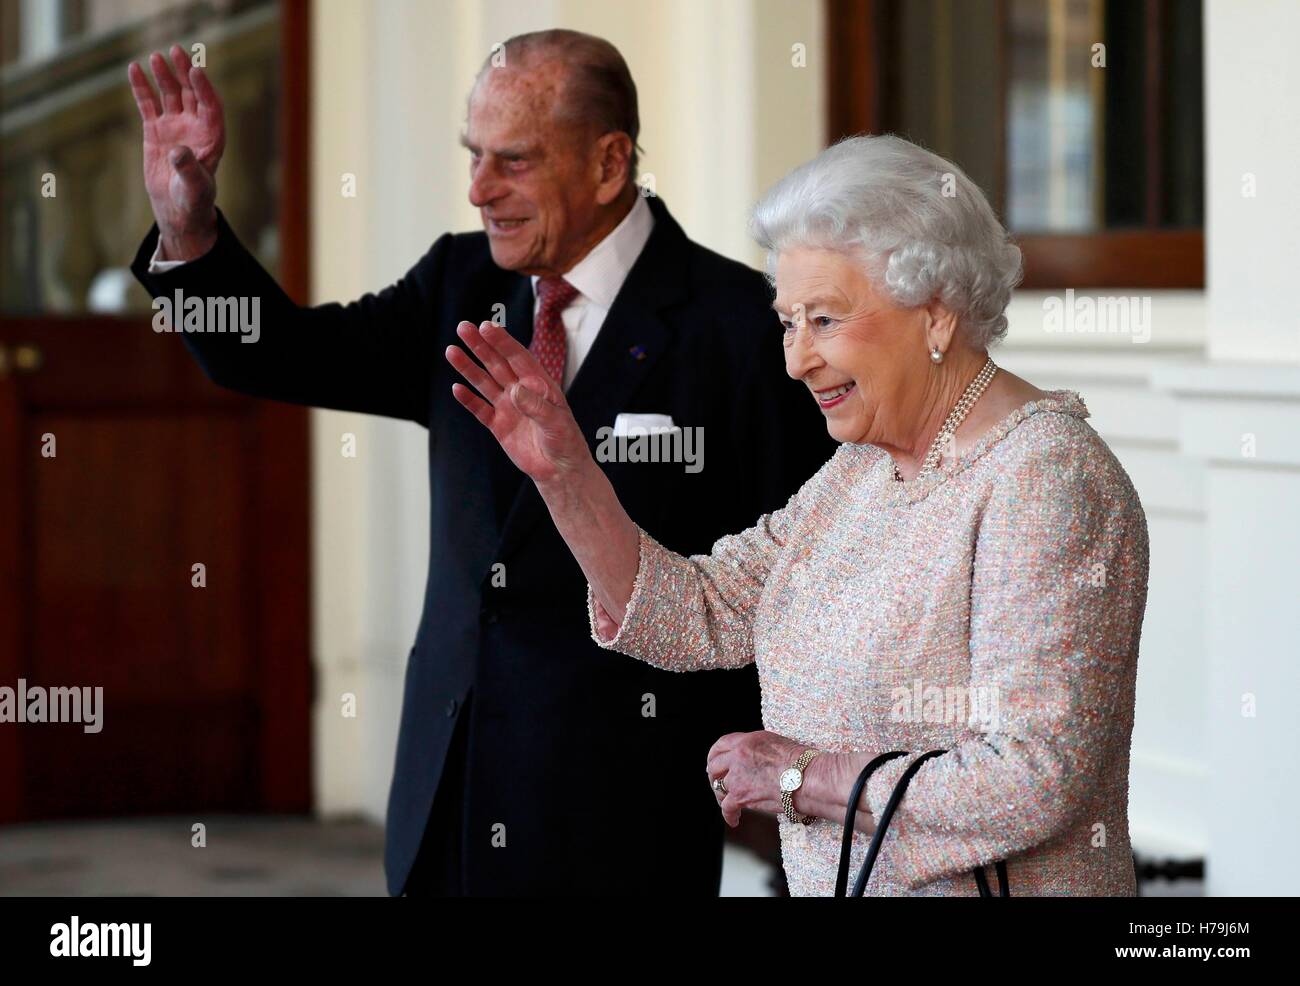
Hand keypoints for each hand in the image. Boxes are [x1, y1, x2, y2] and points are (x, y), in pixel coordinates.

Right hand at [128, 45, 224, 258]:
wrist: (177, 210)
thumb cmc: (193, 201)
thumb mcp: (194, 188)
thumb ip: (188, 170)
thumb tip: (178, 151)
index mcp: (212, 139)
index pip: (211, 107)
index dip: (204, 89)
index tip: (195, 71)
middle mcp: (195, 128)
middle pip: (191, 94)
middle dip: (184, 73)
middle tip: (176, 51)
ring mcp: (175, 127)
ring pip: (170, 95)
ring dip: (164, 75)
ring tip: (155, 57)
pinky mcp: (156, 131)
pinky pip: (148, 104)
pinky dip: (142, 88)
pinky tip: (134, 69)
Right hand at [446, 321, 591, 485]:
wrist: (560, 471)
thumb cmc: (566, 443)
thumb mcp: (556, 423)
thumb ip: (536, 406)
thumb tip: (515, 390)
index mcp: (539, 385)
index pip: (518, 357)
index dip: (502, 342)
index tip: (486, 326)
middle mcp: (521, 392)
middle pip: (497, 364)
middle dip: (480, 345)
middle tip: (463, 328)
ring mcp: (508, 408)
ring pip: (484, 383)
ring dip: (468, 367)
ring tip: (451, 351)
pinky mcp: (499, 426)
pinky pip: (480, 410)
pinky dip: (468, 399)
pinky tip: (456, 388)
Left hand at [705, 730, 809, 827]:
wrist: (807, 778)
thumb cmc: (801, 762)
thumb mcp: (774, 744)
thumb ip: (756, 749)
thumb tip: (751, 759)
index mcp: (747, 741)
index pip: (721, 744)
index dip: (714, 755)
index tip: (714, 762)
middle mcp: (738, 756)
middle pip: (714, 766)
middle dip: (714, 776)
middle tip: (717, 783)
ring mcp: (738, 776)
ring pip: (719, 787)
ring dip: (722, 796)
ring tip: (728, 802)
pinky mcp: (741, 795)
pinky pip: (727, 807)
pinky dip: (729, 815)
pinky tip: (734, 820)